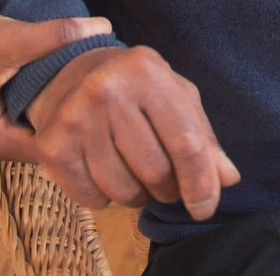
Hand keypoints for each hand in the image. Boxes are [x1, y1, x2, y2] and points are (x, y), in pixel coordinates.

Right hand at [0, 0, 112, 162]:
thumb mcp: (9, 38)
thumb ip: (55, 36)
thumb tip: (104, 27)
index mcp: (1, 142)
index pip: (61, 147)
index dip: (88, 121)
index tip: (111, 97)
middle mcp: (1, 144)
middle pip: (56, 137)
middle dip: (82, 113)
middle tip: (111, 85)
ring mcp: (0, 127)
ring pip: (47, 122)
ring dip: (68, 102)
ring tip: (97, 77)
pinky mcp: (0, 109)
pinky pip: (36, 109)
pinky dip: (52, 95)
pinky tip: (73, 72)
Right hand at [26, 44, 240, 220]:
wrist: (68, 72)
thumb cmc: (134, 87)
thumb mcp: (174, 97)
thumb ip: (203, 137)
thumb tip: (228, 178)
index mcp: (147, 72)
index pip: (185, 142)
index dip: (201, 182)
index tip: (205, 207)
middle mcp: (107, 89)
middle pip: (156, 171)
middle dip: (168, 188)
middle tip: (163, 178)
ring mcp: (75, 117)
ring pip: (124, 191)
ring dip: (137, 195)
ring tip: (132, 170)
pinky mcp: (52, 145)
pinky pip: (92, 199)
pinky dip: (104, 197)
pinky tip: (103, 169)